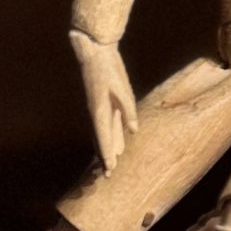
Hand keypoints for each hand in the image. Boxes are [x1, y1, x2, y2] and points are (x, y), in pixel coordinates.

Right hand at [70, 29, 138, 166]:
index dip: (107, 154)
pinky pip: (109, 124)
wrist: (97, 54)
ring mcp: (101, 108)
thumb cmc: (109, 70)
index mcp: (100, 111)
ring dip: (109, 148)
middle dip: (106, 157)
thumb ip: (128, 110)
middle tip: (107, 176)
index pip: (104, 137)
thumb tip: (133, 130)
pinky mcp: (106, 103)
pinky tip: (118, 143)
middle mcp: (98, 113)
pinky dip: (113, 136)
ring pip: (106, 133)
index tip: (109, 169)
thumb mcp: (122, 89)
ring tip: (112, 164)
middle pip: (103, 139)